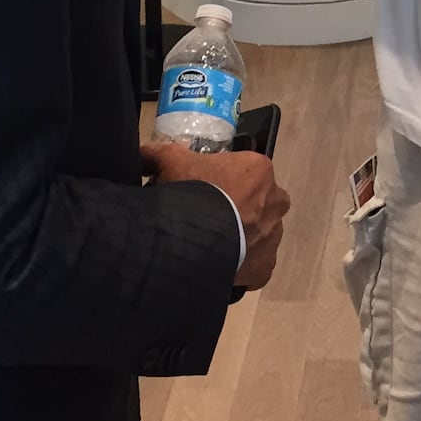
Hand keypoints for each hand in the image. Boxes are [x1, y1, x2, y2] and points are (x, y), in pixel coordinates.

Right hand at [140, 141, 291, 290]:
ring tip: (213, 243)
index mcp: (259, 170)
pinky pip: (256, 264)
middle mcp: (276, 202)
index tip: (207, 191)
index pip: (247, 173)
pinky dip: (242, 265)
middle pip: (261, 203)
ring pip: (261, 234)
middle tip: (213, 218)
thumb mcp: (170, 160)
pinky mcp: (265, 267)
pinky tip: (220, 263)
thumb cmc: (190, 193)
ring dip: (244, 237)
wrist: (191, 240)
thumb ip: (158, 153)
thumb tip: (145, 155)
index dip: (226, 181)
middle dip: (243, 209)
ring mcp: (273, 237)